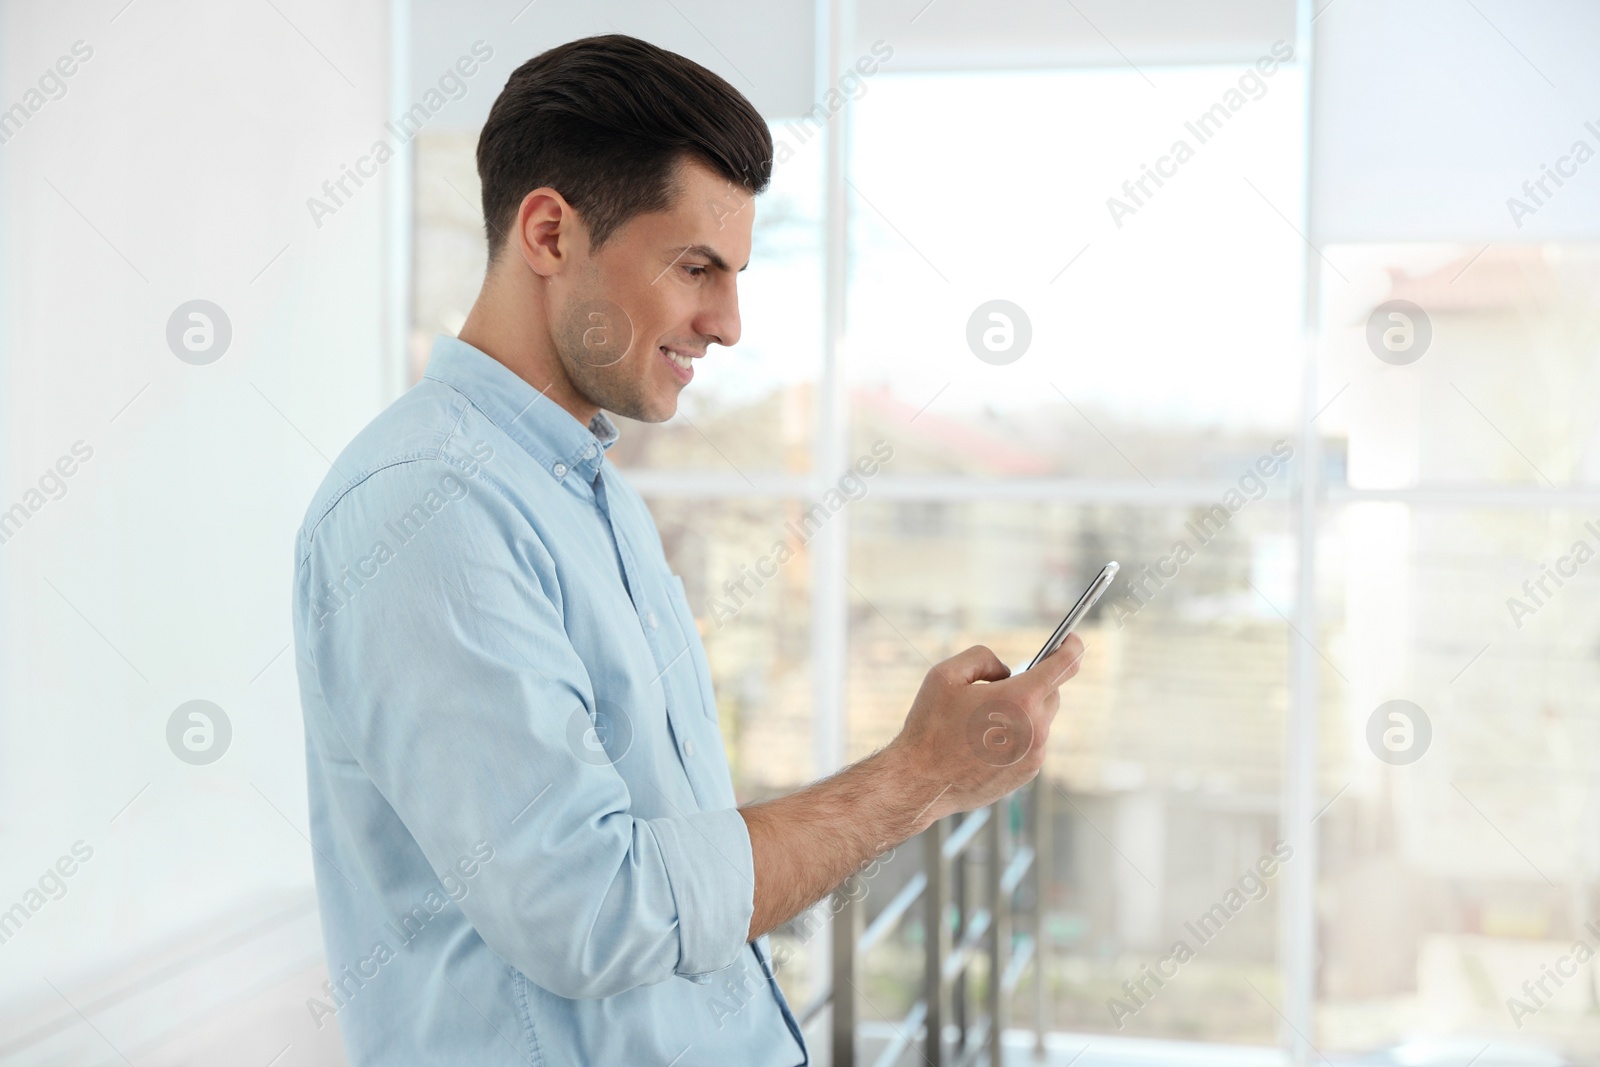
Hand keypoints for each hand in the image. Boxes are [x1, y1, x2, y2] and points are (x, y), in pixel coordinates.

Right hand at [883, 636, 1084, 831]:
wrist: (921, 782)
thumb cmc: (930, 727)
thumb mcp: (946, 674)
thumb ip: (983, 657)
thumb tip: (1007, 671)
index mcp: (1020, 699)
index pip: (1065, 665)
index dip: (1072, 647)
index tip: (1072, 641)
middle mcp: (1036, 728)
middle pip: (1051, 692)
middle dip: (1031, 684)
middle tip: (997, 689)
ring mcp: (1035, 754)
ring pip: (1040, 719)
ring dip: (1021, 712)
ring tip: (982, 722)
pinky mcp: (1029, 773)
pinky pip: (1032, 743)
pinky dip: (1017, 736)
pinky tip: (984, 742)